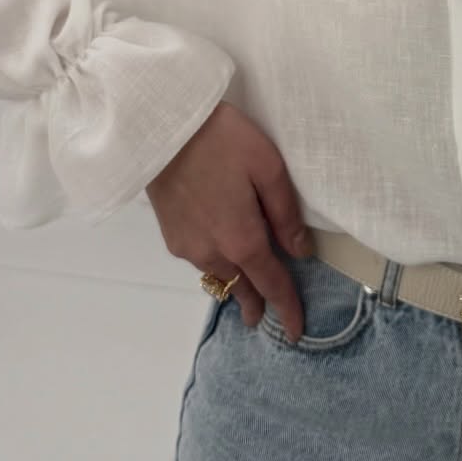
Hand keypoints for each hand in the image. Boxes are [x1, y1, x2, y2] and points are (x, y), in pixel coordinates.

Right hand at [145, 102, 310, 340]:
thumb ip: (285, 213)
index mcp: (242, 239)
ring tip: (246, 286)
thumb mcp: (267, 167)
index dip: (287, 310)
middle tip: (264, 317)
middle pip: (241, 289)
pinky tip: (220, 253)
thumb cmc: (223, 140)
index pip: (271, 285)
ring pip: (218, 276)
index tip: (296, 332)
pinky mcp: (170, 236)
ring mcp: (187, 247)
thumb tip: (300, 251)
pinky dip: (215, 265)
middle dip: (256, 305)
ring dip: (234, 285)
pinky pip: (200, 261)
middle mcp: (213, 253)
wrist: (161, 128)